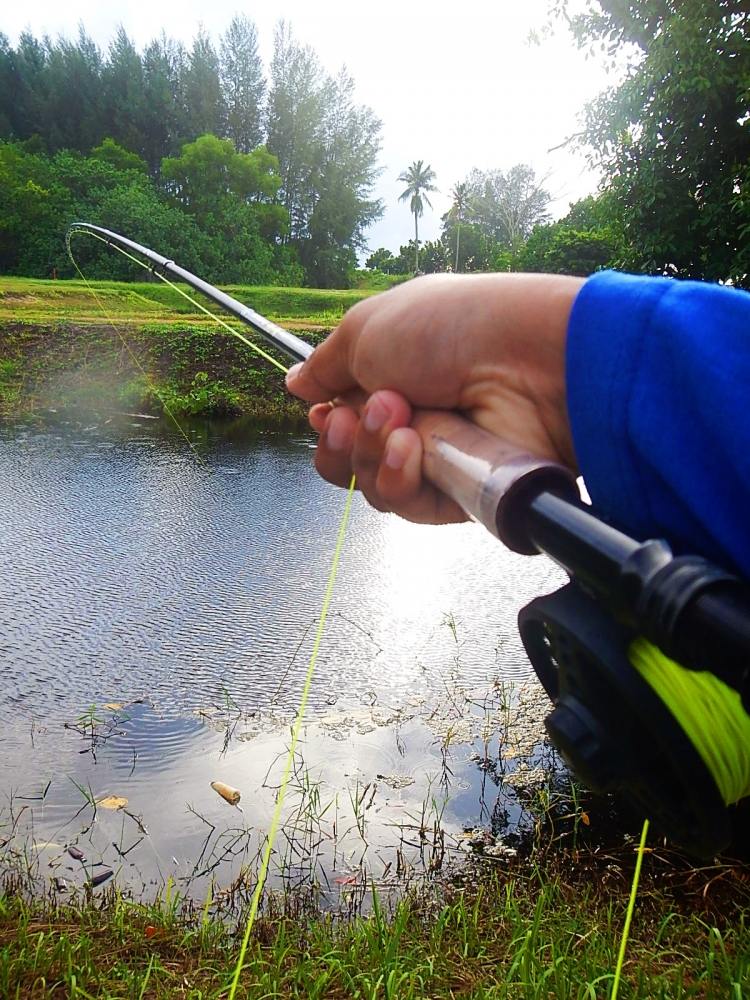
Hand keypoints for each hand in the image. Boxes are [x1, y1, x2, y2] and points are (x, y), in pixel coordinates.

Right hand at [286, 272, 583, 523]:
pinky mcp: (460, 495)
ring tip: (399, 420)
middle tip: (356, 415)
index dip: (328, 420)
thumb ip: (325, 366)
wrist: (523, 362)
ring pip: (371, 485)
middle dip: (341, 439)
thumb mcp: (368, 330)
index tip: (324, 409)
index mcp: (398, 374)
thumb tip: (295, 382)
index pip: (345, 417)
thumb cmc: (448, 329)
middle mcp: (417, 418)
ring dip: (370, 453)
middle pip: (350, 458)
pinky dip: (399, 478)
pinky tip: (411, 449)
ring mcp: (439, 459)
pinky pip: (407, 504)